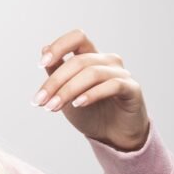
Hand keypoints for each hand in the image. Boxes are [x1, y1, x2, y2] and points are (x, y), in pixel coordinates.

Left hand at [30, 29, 150, 151]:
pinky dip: (92, 94)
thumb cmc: (90, 112)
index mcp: (91, 57)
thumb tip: (44, 48)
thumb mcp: (66, 93)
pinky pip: (112, 85)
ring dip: (68, 90)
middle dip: (55, 81)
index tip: (41, 64)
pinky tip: (78, 104)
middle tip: (41, 101)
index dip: (59, 46)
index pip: (77, 38)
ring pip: (92, 73)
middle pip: (79, 61)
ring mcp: (121, 73)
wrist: (112, 135)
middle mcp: (107, 61)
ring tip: (53, 107)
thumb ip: (57, 71)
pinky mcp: (132, 89)